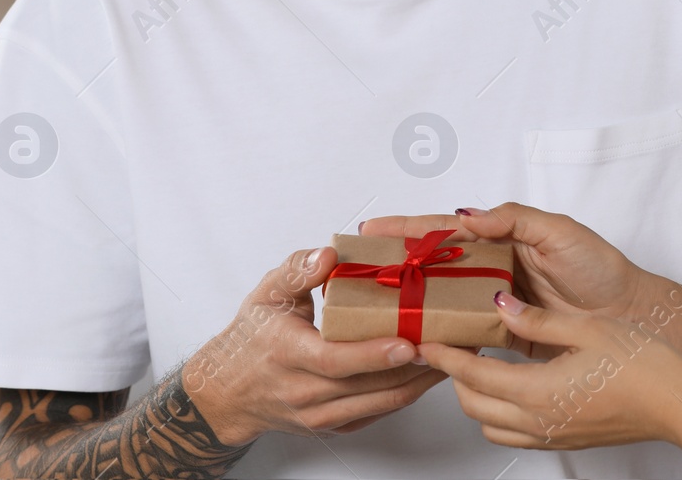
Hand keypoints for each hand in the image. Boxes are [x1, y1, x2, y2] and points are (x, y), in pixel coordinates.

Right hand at [181, 247, 448, 444]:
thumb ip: (299, 270)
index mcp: (288, 354)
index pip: (336, 361)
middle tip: (455, 341)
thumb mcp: (267, 294)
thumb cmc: (250, 338)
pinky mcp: (332, 426)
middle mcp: (304, 391)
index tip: (408, 342)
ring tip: (455, 354)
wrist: (226, 392)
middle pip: (369, 385)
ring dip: (421, 381)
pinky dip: (406, 393)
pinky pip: (377, 413)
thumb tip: (330, 255)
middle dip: (416, 365)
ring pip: (380, 403)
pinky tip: (430, 372)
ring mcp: (319, 415)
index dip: (374, 354)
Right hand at [362, 203, 660, 354]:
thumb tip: (469, 217)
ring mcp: (495, 303)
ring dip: (413, 301)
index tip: (373, 228)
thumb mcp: (559, 231)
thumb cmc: (600, 268)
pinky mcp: (503, 335)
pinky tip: (417, 338)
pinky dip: (441, 335)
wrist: (627, 315)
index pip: (447, 229)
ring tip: (376, 304)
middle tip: (360, 268)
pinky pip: (465, 334)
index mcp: (502, 237)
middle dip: (398, 264)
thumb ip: (513, 219)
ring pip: (444, 300)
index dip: (409, 228)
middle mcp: (492, 269)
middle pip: (435, 265)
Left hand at [420, 291, 681, 449]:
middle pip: (473, 405)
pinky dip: (501, 413)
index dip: (446, 356)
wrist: (678, 403)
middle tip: (454, 345)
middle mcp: (538, 421)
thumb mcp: (585, 327)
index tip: (429, 340)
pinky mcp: (566, 439)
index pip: (473, 375)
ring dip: (478, 398)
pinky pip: (516, 434)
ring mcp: (551, 435)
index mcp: (537, 391)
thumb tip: (501, 306)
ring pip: (491, 425)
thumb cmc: (642, 364)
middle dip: (456, 377)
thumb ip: (536, 319)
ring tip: (482, 364)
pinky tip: (514, 386)